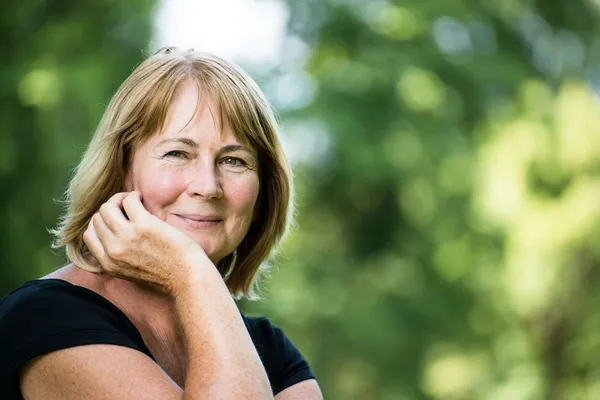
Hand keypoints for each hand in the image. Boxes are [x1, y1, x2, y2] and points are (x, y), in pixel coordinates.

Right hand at [83, 191, 207, 295]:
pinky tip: (142, 199)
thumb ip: (118, 259)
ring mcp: (126, 237)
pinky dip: (134, 196)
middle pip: (97, 219)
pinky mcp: (144, 225)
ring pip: (107, 207)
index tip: (116, 219)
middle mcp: (113, 251)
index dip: (101, 223)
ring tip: (134, 201)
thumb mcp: (132, 273)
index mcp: (108, 264)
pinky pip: (129, 201)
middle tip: (127, 207)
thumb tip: (113, 236)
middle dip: (110, 209)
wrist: (188, 278)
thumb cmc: (168, 274)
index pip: (89, 235)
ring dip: (119, 199)